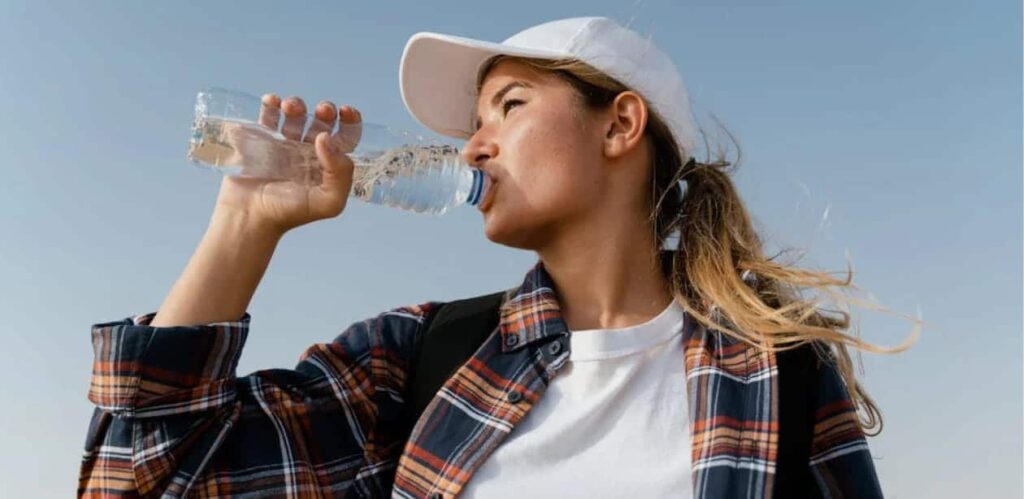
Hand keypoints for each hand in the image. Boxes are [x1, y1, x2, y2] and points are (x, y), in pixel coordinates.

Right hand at [213, 94, 362, 235]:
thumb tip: (326, 138)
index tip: (345, 111)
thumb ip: (340, 173)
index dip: (349, 122)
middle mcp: (308, 153)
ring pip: (296, 116)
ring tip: (290, 107)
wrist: (250, 217)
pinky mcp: (261, 141)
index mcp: (328, 165)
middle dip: (325, 111)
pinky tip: (271, 100)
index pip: (345, 138)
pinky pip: (268, 116)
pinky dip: (270, 104)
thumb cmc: (290, 213)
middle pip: (322, 123)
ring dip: (297, 105)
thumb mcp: (328, 202)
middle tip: (322, 110)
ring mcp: (284, 145)